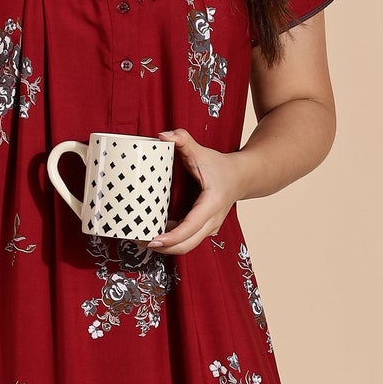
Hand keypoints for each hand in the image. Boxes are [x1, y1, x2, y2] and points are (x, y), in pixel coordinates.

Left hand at [145, 129, 243, 253]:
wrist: (242, 177)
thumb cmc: (222, 167)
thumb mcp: (203, 152)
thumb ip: (183, 140)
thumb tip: (162, 135)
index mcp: (211, 204)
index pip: (191, 227)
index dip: (172, 237)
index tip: (153, 240)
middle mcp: (212, 221)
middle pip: (186, 245)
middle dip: (163, 248)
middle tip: (139, 241)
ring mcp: (209, 228)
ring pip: (186, 246)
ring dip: (166, 247)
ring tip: (143, 239)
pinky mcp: (205, 230)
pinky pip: (187, 241)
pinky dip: (172, 241)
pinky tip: (155, 234)